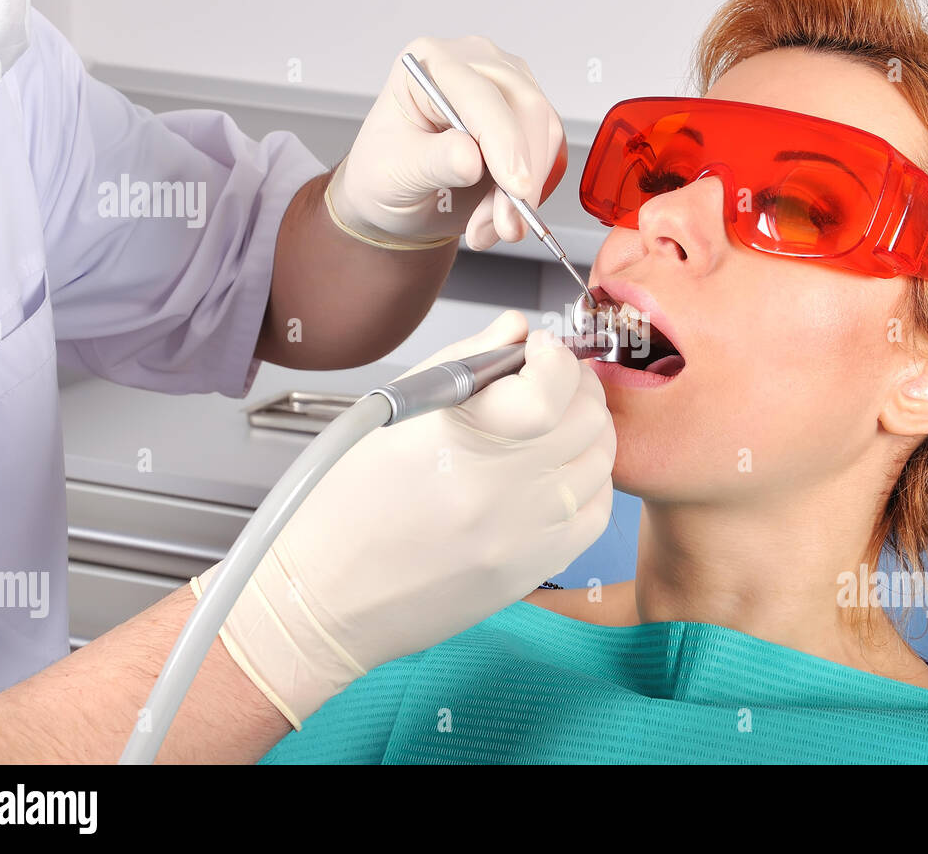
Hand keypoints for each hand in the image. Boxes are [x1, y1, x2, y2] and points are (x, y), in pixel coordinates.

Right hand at [194, 311, 614, 726]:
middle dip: (576, 386)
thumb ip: (465, 361)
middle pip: (587, 420)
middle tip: (553, 381)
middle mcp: (500, 489)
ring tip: (556, 424)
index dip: (555, 358)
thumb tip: (517, 328)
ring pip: (601, 462)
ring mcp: (524, 534)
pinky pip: (597, 513)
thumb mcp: (394, 414)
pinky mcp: (534, 569)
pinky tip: (559, 472)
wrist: (326, 598)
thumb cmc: (345, 504)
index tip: (540, 351)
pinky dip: (589, 482)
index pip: (550, 388)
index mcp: (458, 440)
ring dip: (587, 431)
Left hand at [327, 36, 567, 249]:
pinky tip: (504, 212)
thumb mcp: (392, 174)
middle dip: (520, 178)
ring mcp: (505, 84)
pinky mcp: (527, 113)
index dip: (504, 142)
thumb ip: (433, 162)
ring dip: (526, 191)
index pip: (480, 94)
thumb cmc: (387, 174)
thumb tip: (471, 159)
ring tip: (490, 226)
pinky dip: (536, 188)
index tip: (516, 188)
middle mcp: (473, 64)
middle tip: (502, 226)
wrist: (402, 194)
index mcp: (429, 64)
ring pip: (544, 131)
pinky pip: (550, 148)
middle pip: (523, 109)